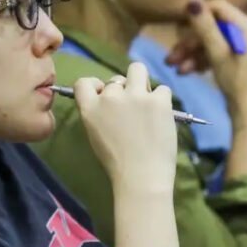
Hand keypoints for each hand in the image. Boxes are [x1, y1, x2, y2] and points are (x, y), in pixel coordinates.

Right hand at [73, 62, 176, 194]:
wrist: (142, 177)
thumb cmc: (117, 163)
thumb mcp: (95, 136)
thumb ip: (98, 113)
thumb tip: (108, 99)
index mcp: (90, 108)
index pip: (84, 82)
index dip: (95, 85)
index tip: (104, 95)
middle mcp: (110, 97)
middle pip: (115, 79)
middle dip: (123, 90)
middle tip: (132, 111)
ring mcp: (135, 96)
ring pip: (138, 69)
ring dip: (141, 82)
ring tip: (147, 102)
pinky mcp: (158, 100)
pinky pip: (162, 89)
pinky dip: (162, 100)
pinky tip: (161, 117)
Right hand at [166, 0, 246, 115]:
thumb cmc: (236, 80)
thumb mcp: (217, 53)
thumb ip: (205, 26)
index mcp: (245, 26)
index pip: (218, 7)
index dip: (198, 14)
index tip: (179, 27)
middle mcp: (244, 32)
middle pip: (211, 27)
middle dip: (189, 41)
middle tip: (171, 56)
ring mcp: (239, 46)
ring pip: (209, 42)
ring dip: (191, 53)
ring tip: (174, 67)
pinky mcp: (234, 59)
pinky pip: (213, 53)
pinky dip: (199, 60)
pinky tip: (187, 72)